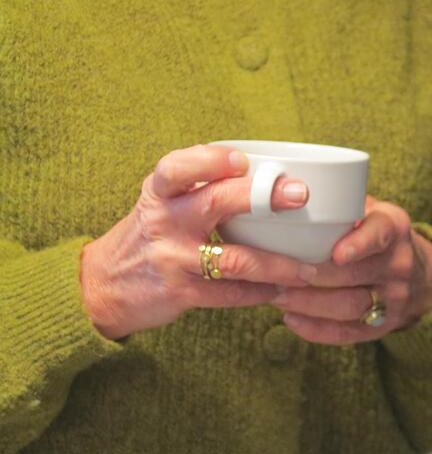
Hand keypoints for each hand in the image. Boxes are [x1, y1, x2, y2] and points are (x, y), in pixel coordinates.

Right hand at [81, 144, 311, 339]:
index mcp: (160, 192)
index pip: (178, 167)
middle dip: (263, 197)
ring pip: (236, 258)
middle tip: (299, 195)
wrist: (102, 286)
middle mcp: (165, 220)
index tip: (243, 160)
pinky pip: (232, 293)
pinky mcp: (181, 293)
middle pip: (217, 202)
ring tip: (308, 269)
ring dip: (279, 265)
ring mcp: (173, 258)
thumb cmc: (149, 235)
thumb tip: (264, 168)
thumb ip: (199, 185)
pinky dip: (262, 292)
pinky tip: (282, 290)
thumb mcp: (160, 202)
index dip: (211, 160)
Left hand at [272, 197, 431, 344]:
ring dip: (308, 304)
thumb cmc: (378, 234)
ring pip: (349, 306)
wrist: (422, 274)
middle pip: (354, 275)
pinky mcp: (386, 324)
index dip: (359, 244)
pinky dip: (317, 330)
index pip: (380, 234)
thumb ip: (340, 201)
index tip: (336, 252)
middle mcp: (399, 263)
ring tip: (275, 297)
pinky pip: (350, 332)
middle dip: (310, 277)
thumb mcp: (372, 209)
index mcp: (394, 228)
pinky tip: (291, 320)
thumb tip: (279, 186)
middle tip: (272, 274)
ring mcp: (394, 297)